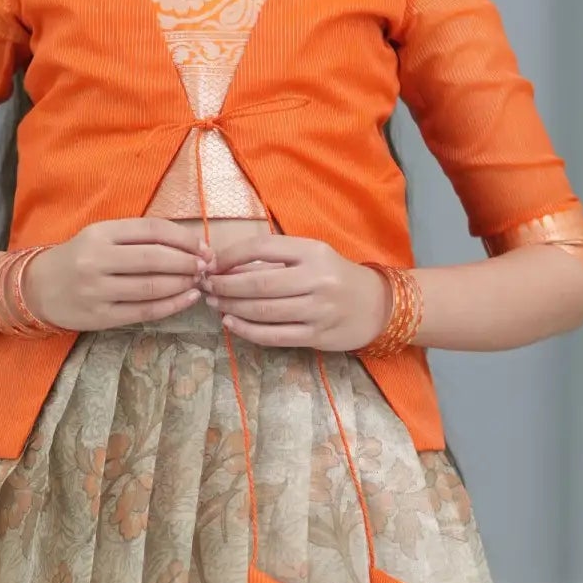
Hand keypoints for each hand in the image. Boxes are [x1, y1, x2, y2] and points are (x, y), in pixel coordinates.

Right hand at [23, 216, 210, 330]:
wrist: (37, 289)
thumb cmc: (78, 259)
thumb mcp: (100, 236)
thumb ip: (137, 237)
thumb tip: (187, 244)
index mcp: (100, 233)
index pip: (151, 230)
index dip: (183, 238)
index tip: (202, 247)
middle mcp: (97, 260)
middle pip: (155, 258)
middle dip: (187, 262)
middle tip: (205, 267)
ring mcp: (97, 290)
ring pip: (152, 286)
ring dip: (182, 284)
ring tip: (198, 282)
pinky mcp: (100, 316)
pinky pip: (144, 311)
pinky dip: (171, 305)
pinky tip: (187, 299)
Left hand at [201, 232, 389, 351]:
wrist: (377, 306)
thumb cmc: (335, 277)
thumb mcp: (313, 257)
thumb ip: (276, 259)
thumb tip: (227, 265)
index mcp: (313, 252)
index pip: (262, 247)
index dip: (231, 256)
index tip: (212, 263)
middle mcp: (316, 279)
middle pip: (259, 283)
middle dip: (225, 285)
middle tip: (205, 286)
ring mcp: (317, 309)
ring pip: (263, 311)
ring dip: (232, 307)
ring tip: (214, 303)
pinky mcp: (316, 335)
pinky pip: (274, 335)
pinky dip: (247, 330)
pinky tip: (231, 323)